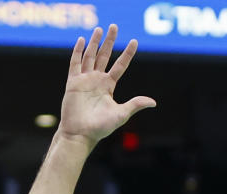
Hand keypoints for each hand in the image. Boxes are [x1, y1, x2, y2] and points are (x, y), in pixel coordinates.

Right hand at [58, 25, 155, 149]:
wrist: (80, 134)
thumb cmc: (100, 128)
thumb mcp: (121, 115)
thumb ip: (135, 105)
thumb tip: (153, 102)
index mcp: (108, 87)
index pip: (120, 66)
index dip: (127, 54)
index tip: (134, 42)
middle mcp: (97, 80)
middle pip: (104, 56)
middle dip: (109, 41)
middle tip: (114, 26)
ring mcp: (84, 80)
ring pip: (90, 56)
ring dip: (94, 42)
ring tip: (100, 29)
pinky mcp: (73, 83)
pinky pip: (75, 63)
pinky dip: (77, 51)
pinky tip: (81, 40)